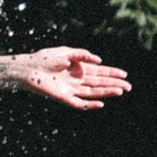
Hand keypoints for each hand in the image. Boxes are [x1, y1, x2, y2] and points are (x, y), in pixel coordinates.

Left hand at [15, 47, 131, 110]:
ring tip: (120, 91)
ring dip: (106, 92)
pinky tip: (100, 103)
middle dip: (114, 84)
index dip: (112, 73)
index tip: (124, 75)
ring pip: (93, 92)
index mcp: (78, 68)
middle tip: (128, 86)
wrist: (28, 68)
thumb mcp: (66, 52)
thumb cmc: (44, 58)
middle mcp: (77, 80)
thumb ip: (82, 55)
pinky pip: (79, 103)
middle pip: (99, 83)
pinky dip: (89, 104)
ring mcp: (71, 89)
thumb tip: (99, 61)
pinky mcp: (63, 97)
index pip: (99, 72)